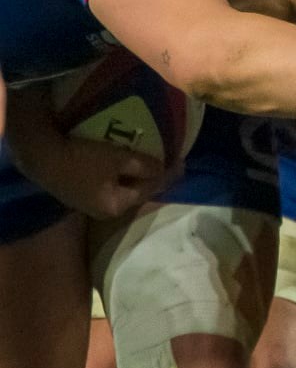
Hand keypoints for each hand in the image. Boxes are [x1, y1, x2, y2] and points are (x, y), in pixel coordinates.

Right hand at [25, 138, 169, 219]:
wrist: (42, 157)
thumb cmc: (84, 159)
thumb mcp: (120, 160)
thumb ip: (145, 167)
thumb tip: (162, 169)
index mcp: (115, 206)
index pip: (150, 190)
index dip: (168, 175)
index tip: (182, 162)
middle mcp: (103, 210)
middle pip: (135, 192)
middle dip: (152, 177)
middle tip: (169, 161)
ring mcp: (89, 203)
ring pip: (121, 188)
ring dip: (136, 175)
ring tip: (151, 160)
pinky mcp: (79, 192)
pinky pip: (108, 182)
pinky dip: (120, 173)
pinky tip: (125, 161)